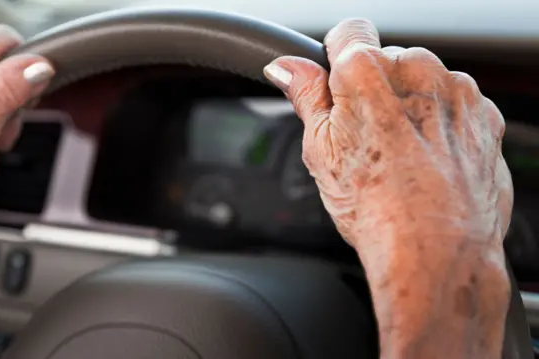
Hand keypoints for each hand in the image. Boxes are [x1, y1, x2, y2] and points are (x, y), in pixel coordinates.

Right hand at [264, 19, 511, 358]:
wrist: (436, 252)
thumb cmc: (376, 209)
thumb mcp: (319, 151)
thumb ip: (305, 96)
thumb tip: (286, 67)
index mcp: (368, 72)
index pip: (348, 31)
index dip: (336, 58)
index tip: (338, 84)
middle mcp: (418, 70)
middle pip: (388, 61)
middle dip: (375, 89)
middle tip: (366, 137)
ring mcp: (457, 92)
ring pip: (423, 83)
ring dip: (410, 105)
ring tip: (399, 156)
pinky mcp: (484, 116)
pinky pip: (454, 105)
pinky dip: (442, 124)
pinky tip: (427, 161)